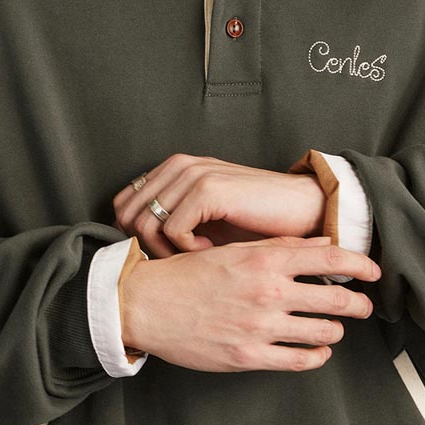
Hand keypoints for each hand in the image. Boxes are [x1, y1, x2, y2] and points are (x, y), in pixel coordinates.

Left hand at [112, 154, 326, 257]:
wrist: (301, 210)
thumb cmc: (254, 221)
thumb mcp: (203, 219)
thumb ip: (168, 221)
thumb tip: (133, 247)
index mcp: (173, 169)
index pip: (123, 204)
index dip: (134, 236)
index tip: (164, 253)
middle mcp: (178, 165)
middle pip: (127, 215)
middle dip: (147, 246)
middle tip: (179, 258)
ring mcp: (192, 174)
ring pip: (145, 224)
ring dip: (167, 250)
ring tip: (197, 254)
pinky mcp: (208, 189)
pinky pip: (172, 229)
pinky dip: (188, 248)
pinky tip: (211, 249)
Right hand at [119, 235, 379, 372]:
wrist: (146, 305)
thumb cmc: (188, 275)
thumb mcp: (235, 251)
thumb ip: (282, 248)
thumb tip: (324, 243)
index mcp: (266, 259)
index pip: (331, 258)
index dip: (361, 265)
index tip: (375, 272)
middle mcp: (269, 291)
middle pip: (336, 298)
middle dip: (357, 303)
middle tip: (364, 306)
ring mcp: (261, 326)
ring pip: (323, 331)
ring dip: (335, 330)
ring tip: (335, 328)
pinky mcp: (249, 356)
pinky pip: (300, 360)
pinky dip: (317, 356)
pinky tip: (318, 351)